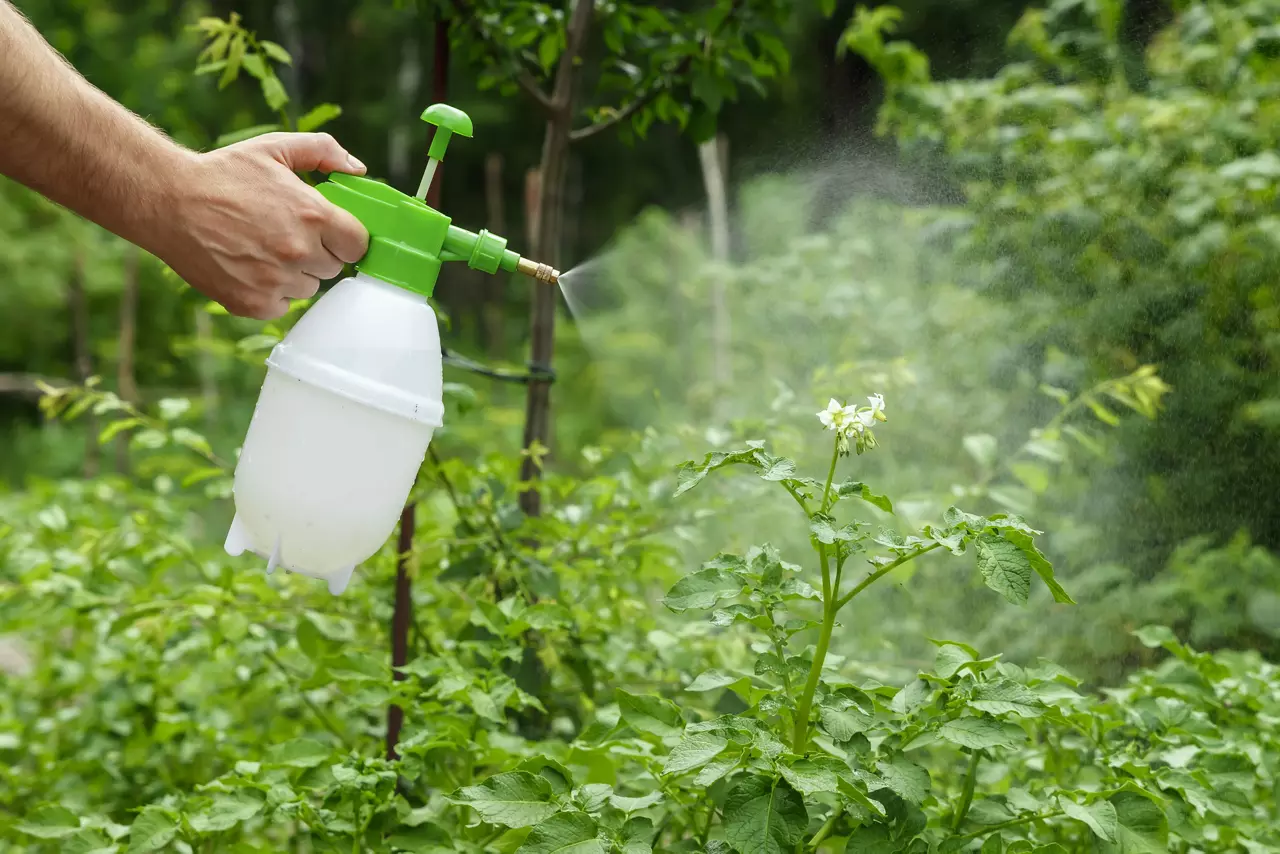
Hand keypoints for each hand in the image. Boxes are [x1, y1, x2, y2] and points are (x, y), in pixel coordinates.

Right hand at [155, 132, 369, 319]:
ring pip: (307, 287)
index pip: (358, 245)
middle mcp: (299, 252)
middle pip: (333, 267)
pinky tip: (249, 267)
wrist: (168, 201)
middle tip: (286, 234)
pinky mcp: (252, 303)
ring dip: (294, 273)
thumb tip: (357, 169)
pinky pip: (281, 305)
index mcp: (313, 216)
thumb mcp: (275, 148)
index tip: (329, 232)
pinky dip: (270, 292)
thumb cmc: (223, 174)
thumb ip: (323, 151)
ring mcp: (276, 281)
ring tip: (262, 248)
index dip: (344, 238)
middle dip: (317, 252)